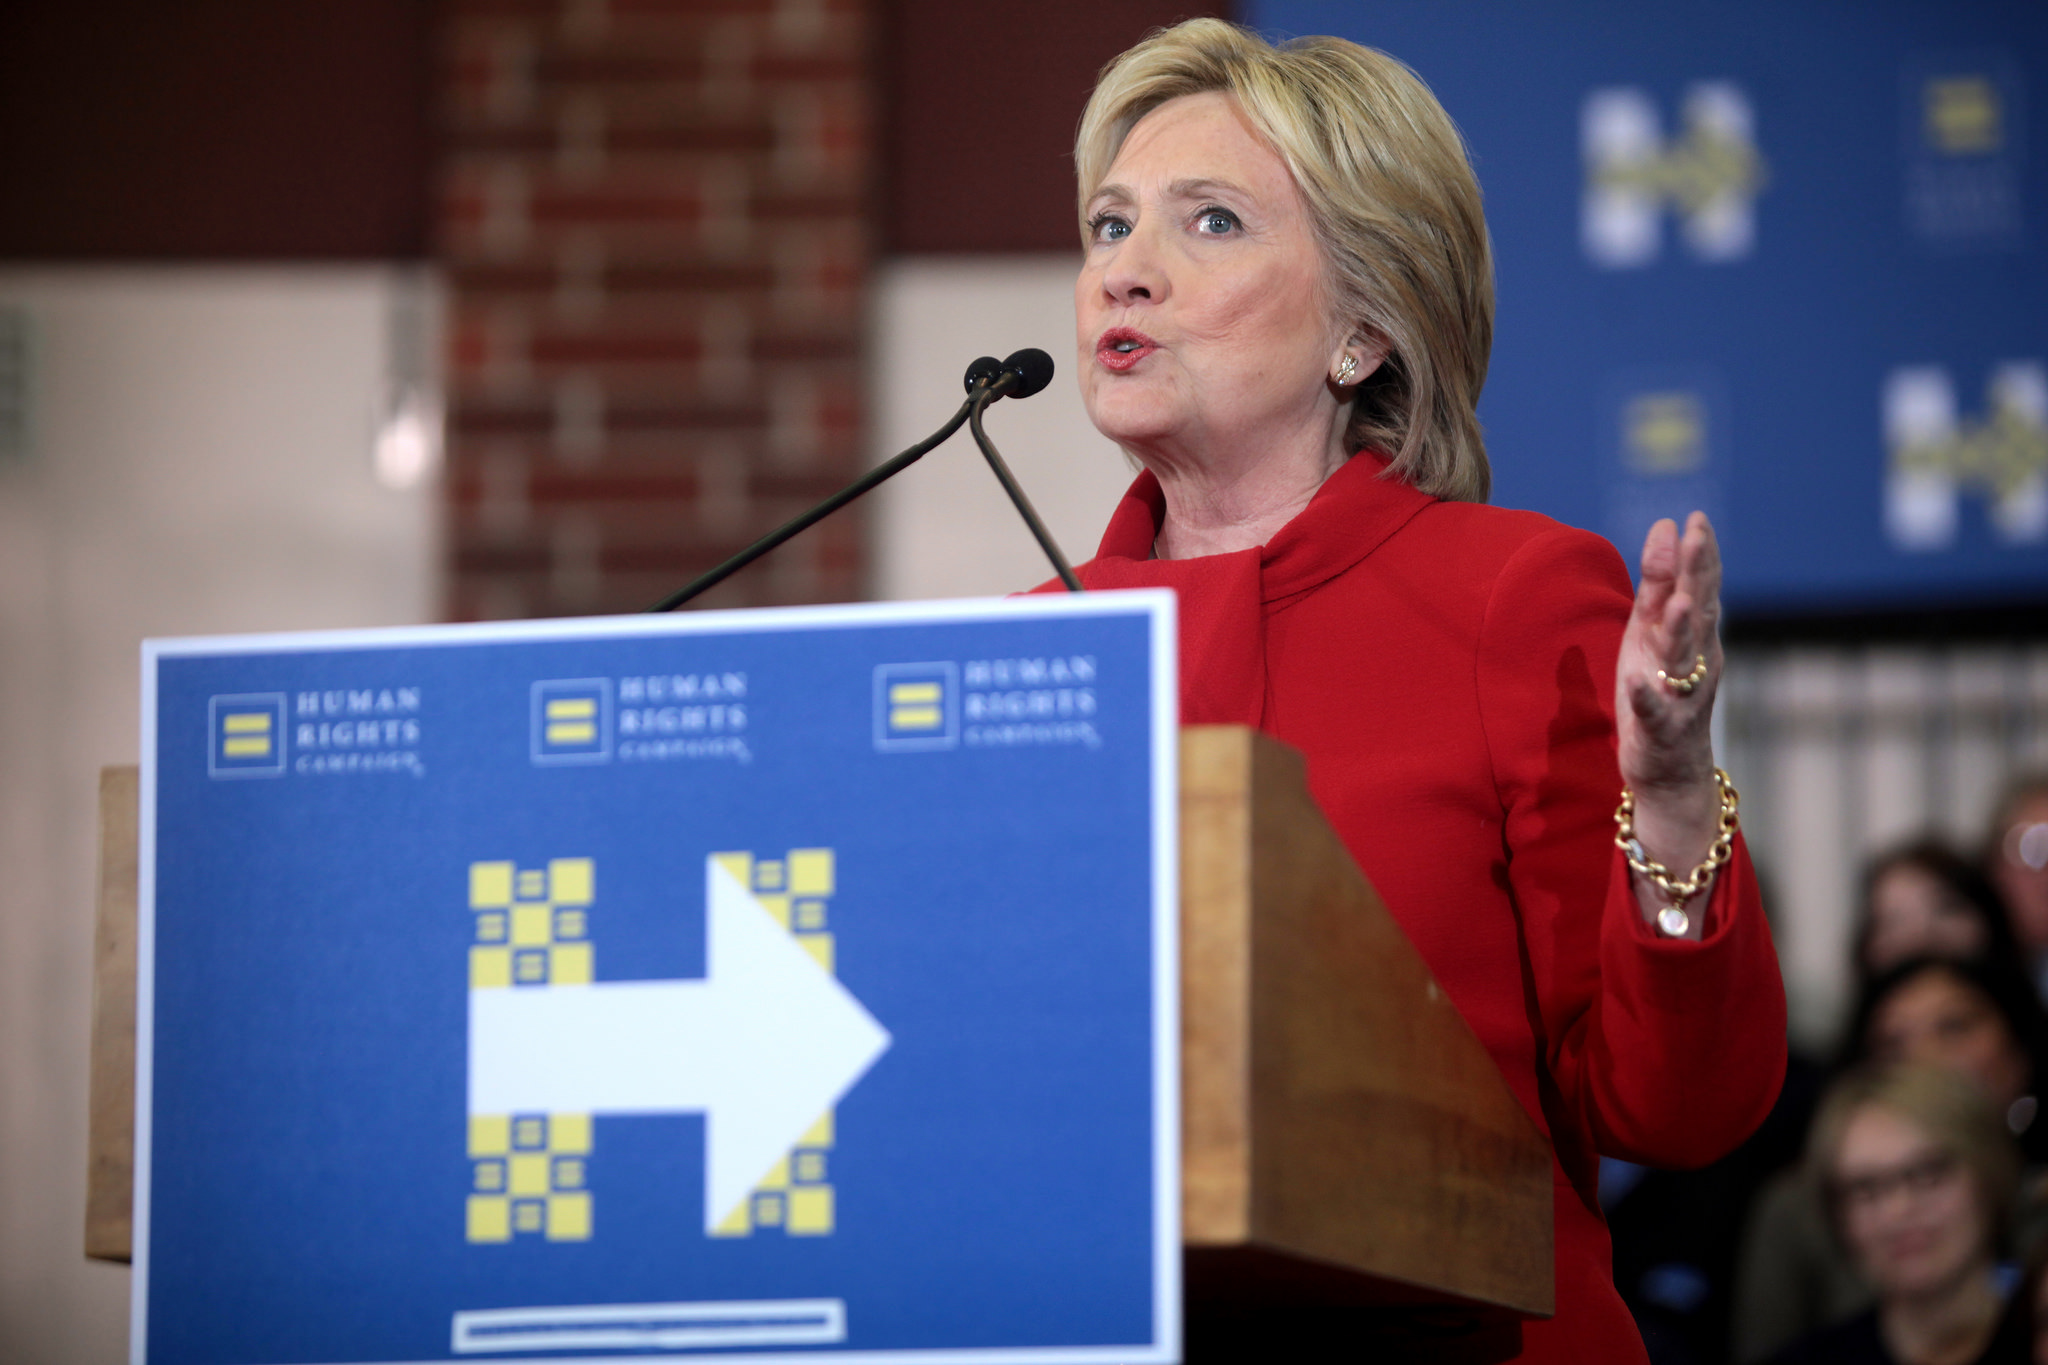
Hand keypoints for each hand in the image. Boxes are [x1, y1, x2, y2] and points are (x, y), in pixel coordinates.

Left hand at [1616, 513, 1723, 929]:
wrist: (1669, 768)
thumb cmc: (1658, 688)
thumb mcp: (1650, 632)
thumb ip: (1657, 583)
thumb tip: (1666, 526)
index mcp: (1686, 634)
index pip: (1697, 587)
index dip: (1697, 554)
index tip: (1696, 519)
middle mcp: (1694, 660)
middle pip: (1698, 612)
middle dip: (1698, 575)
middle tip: (1699, 537)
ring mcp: (1682, 695)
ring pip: (1684, 659)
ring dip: (1681, 630)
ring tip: (1679, 601)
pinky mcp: (1662, 730)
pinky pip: (1655, 712)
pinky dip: (1646, 698)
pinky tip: (1636, 683)